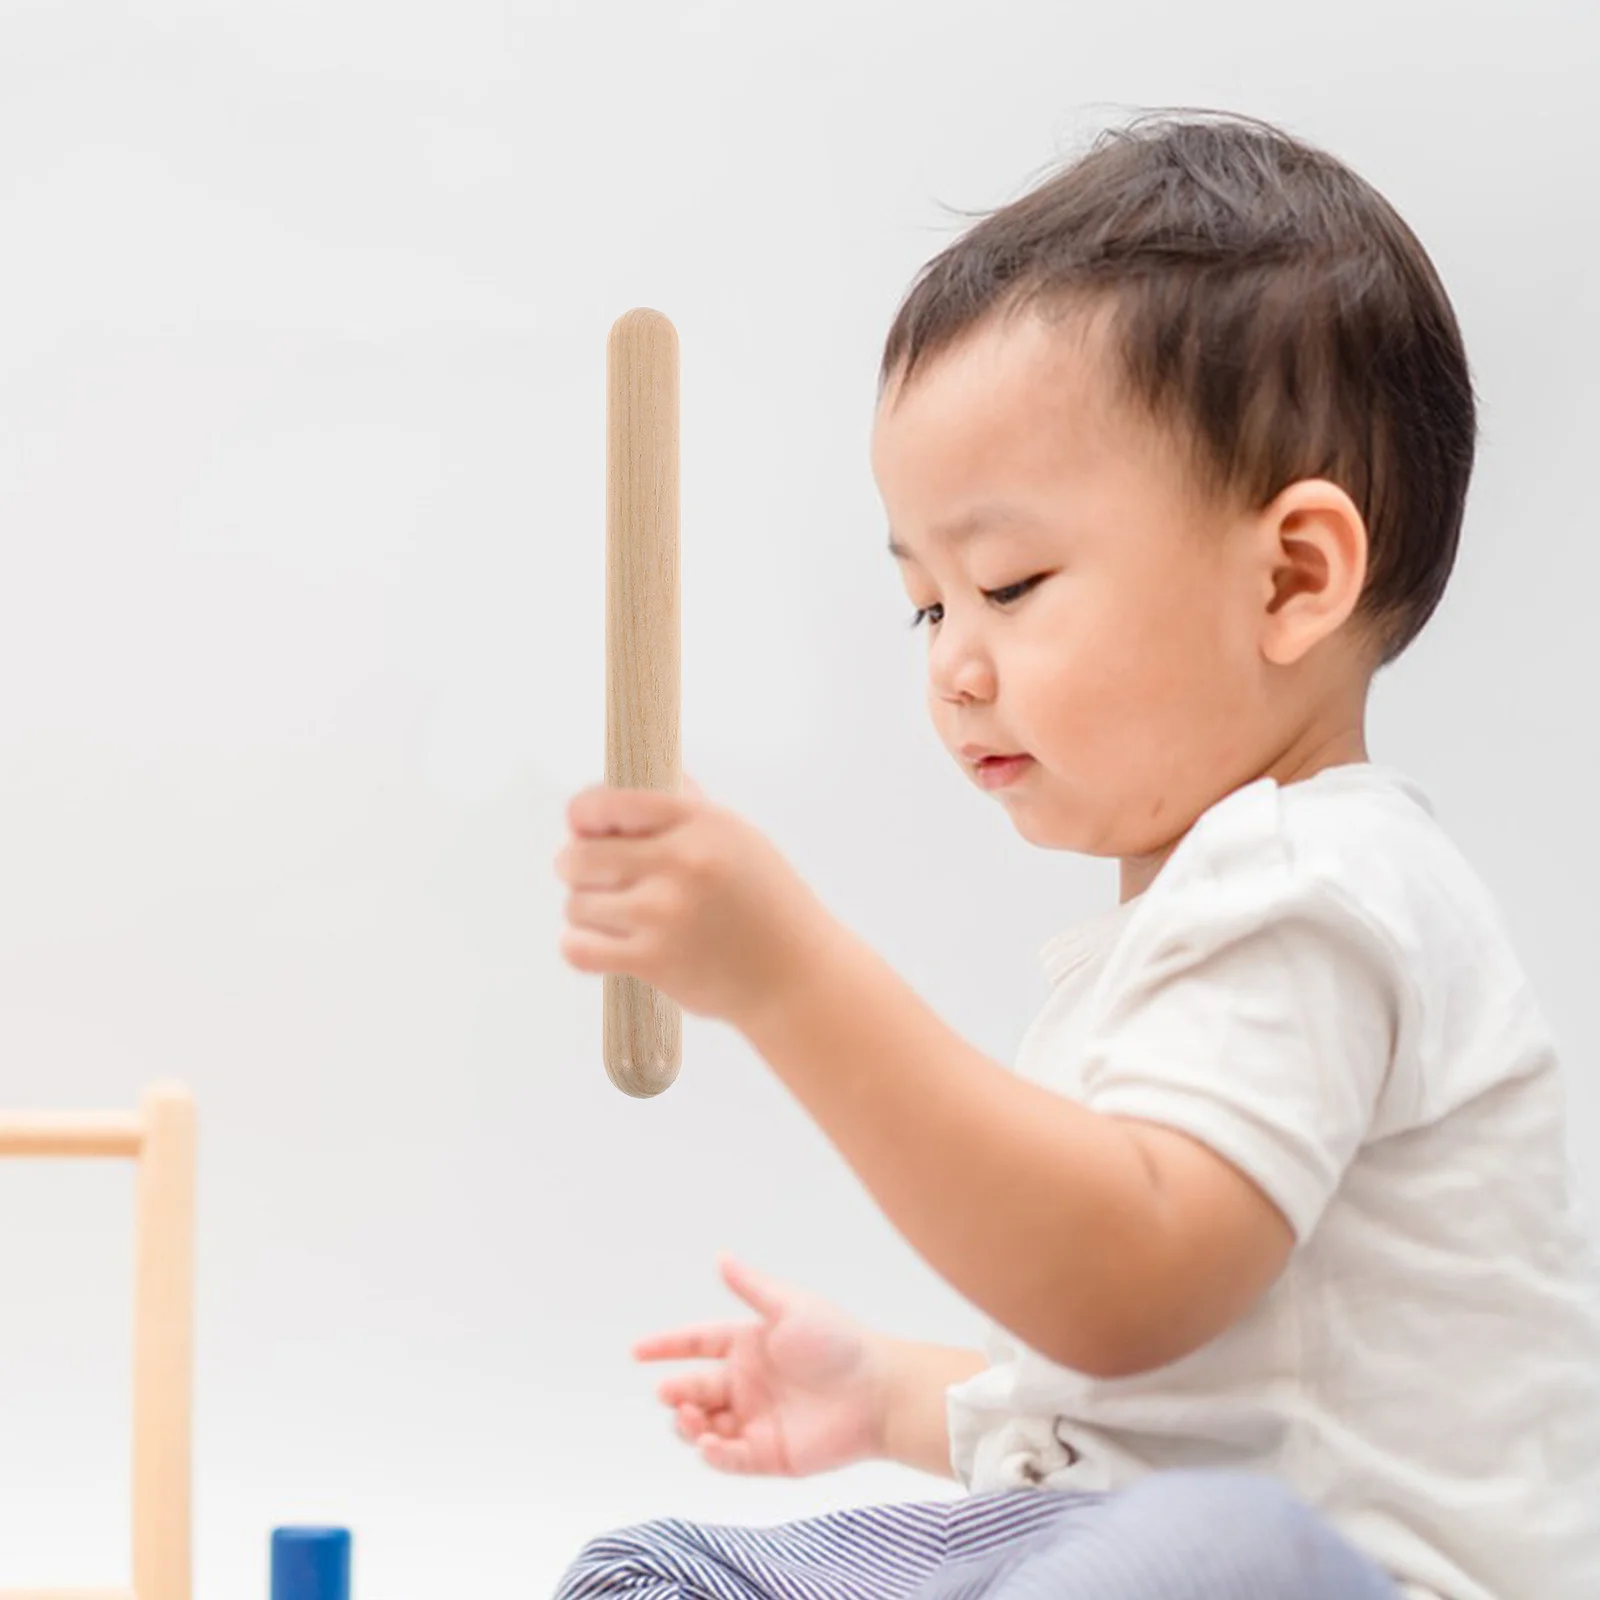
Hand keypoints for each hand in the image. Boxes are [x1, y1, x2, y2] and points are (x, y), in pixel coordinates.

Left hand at [555, 776, 838, 1028]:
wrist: (797, 975)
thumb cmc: (768, 903)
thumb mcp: (739, 838)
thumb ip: (686, 807)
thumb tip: (639, 774)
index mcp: (700, 822)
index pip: (607, 802)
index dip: (582, 815)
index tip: (584, 829)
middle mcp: (680, 862)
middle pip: (578, 855)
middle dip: (576, 867)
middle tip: (595, 878)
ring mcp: (663, 913)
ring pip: (575, 904)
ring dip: (586, 911)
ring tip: (617, 916)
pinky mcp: (653, 961)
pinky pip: (577, 948)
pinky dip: (580, 946)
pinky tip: (605, 945)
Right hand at [633, 1253, 896, 1476]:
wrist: (877, 1393)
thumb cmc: (838, 1343)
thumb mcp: (791, 1307)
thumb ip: (752, 1288)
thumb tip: (721, 1256)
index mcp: (750, 1345)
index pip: (699, 1343)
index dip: (668, 1346)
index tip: (636, 1352)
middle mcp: (748, 1383)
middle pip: (696, 1389)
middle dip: (677, 1393)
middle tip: (670, 1394)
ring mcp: (756, 1420)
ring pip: (705, 1426)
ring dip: (689, 1425)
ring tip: (692, 1420)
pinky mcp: (769, 1455)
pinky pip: (730, 1458)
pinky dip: (714, 1454)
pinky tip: (711, 1443)